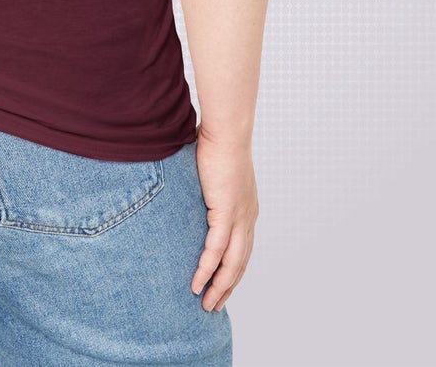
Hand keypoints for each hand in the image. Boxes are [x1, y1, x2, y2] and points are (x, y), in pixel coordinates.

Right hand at [189, 127, 258, 311]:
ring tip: (206, 304)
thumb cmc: (216, 141)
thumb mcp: (212, 170)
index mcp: (246, 208)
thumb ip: (204, 183)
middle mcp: (247, 217)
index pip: (242, 248)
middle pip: (240, 263)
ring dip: (219, 287)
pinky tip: (197, 284)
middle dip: (228, 287)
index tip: (222, 286)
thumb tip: (188, 183)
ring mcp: (239, 217)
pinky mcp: (225, 213)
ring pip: (232, 263)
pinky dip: (207, 269)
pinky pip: (216, 250)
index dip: (233, 270)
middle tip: (214, 305)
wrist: (226, 130)